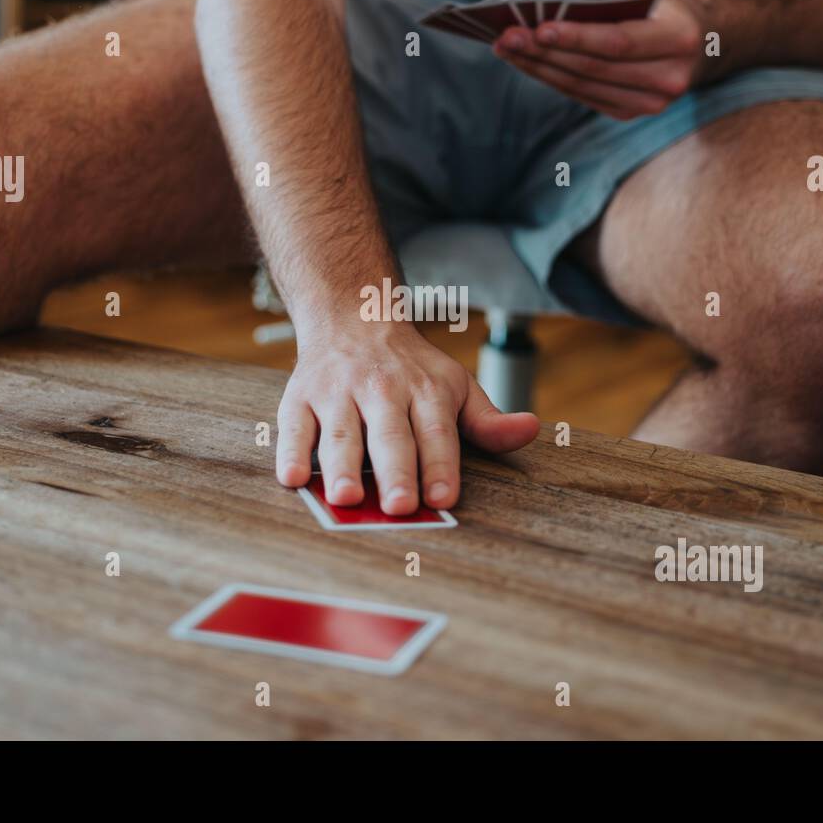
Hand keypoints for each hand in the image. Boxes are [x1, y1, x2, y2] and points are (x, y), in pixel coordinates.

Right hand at [276, 321, 538, 513]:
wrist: (354, 316)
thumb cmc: (412, 368)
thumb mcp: (457, 386)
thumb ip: (488, 421)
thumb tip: (531, 430)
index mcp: (425, 391)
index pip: (436, 432)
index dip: (441, 464)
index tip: (444, 497)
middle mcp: (381, 390)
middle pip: (390, 435)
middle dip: (396, 470)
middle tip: (399, 506)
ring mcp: (337, 393)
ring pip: (340, 433)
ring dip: (342, 466)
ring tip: (347, 498)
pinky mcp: (300, 397)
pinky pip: (294, 426)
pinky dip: (291, 451)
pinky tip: (293, 478)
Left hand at [492, 0, 709, 119]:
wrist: (706, 45)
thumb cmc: (666, 11)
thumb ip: (604, 6)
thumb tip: (544, 13)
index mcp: (678, 39)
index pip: (617, 43)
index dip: (575, 38)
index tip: (537, 28)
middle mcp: (668, 78)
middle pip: (593, 68)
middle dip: (545, 53)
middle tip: (507, 38)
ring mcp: (652, 103)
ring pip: (584, 86)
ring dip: (540, 68)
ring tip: (508, 50)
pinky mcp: (633, 113)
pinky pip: (585, 96)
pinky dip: (554, 79)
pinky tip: (530, 63)